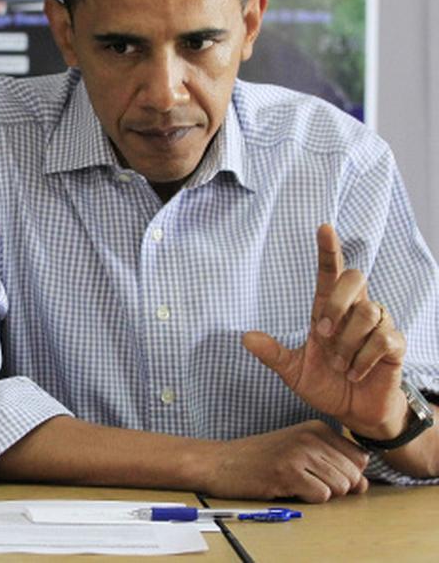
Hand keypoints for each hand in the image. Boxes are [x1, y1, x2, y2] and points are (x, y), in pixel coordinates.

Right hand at [203, 420, 368, 501]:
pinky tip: (287, 487)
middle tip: (305, 480)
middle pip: (353, 476)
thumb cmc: (260, 459)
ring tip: (295, 482)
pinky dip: (307, 498)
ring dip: (320, 493)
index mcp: (316, 428)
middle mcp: (311, 436)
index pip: (360, 458)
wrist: (220, 462)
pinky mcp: (288, 472)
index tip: (322, 473)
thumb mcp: (299, 450)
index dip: (346, 474)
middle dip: (335, 487)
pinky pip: (321, 496)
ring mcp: (299, 453)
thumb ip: (334, 462)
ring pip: (340, 487)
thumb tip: (363, 484)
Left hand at [242, 224, 407, 437]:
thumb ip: (273, 354)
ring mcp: (377, 326)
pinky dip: (363, 359)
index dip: (328, 250)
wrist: (353, 412)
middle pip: (355, 278)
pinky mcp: (394, 345)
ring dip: (347, 343)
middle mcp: (354, 311)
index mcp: (328, 310)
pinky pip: (382, 339)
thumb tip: (245, 337)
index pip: (330, 273)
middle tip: (322, 333)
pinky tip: (354, 372)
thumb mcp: (293, 371)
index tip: (323, 227)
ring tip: (339, 365)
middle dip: (337, 303)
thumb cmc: (325, 384)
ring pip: (368, 312)